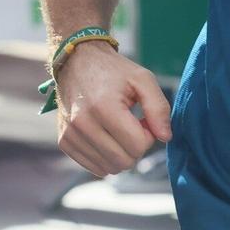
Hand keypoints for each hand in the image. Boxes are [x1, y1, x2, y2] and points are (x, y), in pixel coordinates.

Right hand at [52, 41, 172, 177]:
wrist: (76, 62)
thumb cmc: (113, 71)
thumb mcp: (143, 79)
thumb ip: (159, 108)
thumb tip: (165, 137)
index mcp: (104, 107)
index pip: (137, 146)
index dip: (148, 135)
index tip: (141, 119)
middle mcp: (82, 123)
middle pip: (123, 161)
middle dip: (135, 148)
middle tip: (131, 127)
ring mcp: (70, 133)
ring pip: (109, 168)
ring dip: (120, 154)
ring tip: (117, 131)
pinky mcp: (64, 141)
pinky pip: (93, 167)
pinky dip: (105, 158)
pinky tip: (105, 139)